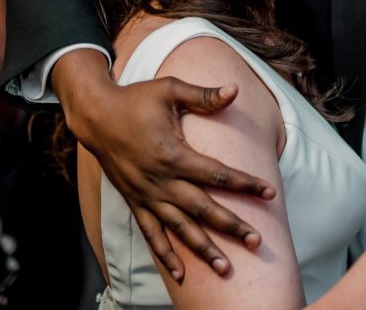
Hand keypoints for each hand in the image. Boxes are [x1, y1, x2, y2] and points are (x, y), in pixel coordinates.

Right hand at [73, 76, 275, 280]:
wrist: (96, 116)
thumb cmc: (136, 99)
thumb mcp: (170, 90)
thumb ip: (203, 95)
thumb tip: (234, 90)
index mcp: (174, 155)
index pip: (217, 174)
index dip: (245, 184)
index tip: (269, 193)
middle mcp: (161, 181)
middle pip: (203, 209)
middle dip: (231, 226)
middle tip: (256, 242)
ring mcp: (147, 195)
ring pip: (180, 228)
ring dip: (202, 249)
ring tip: (225, 268)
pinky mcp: (134, 201)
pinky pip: (152, 233)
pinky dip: (165, 255)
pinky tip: (180, 274)